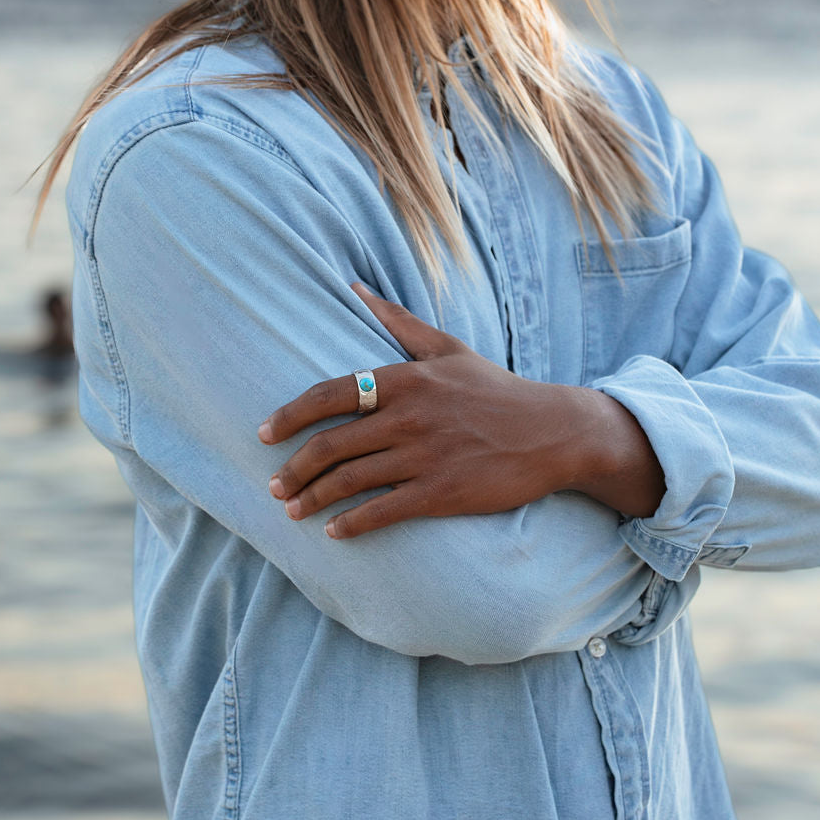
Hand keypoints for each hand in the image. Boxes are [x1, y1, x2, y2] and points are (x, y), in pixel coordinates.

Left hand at [258, 284, 664, 537]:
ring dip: (312, 499)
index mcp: (405, 379)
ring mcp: (425, 456)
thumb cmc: (495, 390)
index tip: (264, 433)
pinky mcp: (443, 492)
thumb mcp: (447, 348)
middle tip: (274, 484)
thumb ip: (396, 321)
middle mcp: (409, 416)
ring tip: (293, 510)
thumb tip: (353, 287)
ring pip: (349, 481)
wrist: (554, 432)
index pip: (329, 394)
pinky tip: (334, 531)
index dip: (290, 415)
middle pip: (330, 445)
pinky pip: (383, 511)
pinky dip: (352, 524)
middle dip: (293, 469)